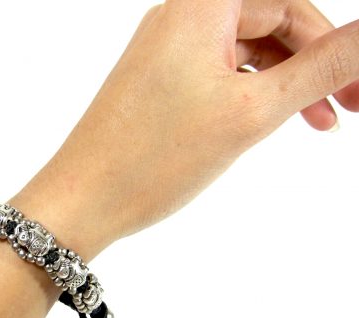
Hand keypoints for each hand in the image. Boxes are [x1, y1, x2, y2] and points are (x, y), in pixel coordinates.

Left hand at [9, 0, 358, 260]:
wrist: (82, 202)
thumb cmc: (152, 159)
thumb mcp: (252, 112)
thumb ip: (321, 68)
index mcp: (200, 6)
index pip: (292, 7)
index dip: (337, 48)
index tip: (358, 94)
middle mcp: (178, 17)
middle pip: (269, 25)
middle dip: (311, 67)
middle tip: (342, 113)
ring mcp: (164, 50)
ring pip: (245, 54)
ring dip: (282, 85)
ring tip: (310, 125)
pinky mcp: (156, 82)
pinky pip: (217, 75)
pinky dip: (247, 96)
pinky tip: (262, 124)